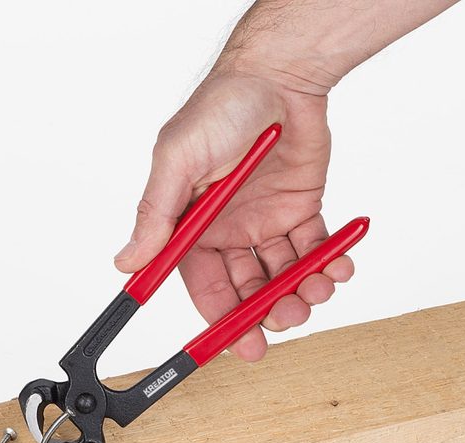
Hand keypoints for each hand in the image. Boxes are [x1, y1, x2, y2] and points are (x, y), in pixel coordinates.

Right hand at [113, 69, 352, 361]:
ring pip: (284, 275)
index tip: (236, 345)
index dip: (220, 319)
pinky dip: (329, 264)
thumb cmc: (222, 107)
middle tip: (286, 320)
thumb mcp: (179, 160)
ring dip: (302, 290)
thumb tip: (127, 262)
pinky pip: (315, 250)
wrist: (280, 76)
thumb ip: (157, 215)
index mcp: (194, 226)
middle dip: (267, 312)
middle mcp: (229, 230)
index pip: (204, 286)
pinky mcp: (301, 210)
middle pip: (247, 289)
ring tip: (318, 287)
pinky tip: (337, 266)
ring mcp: (266, 222)